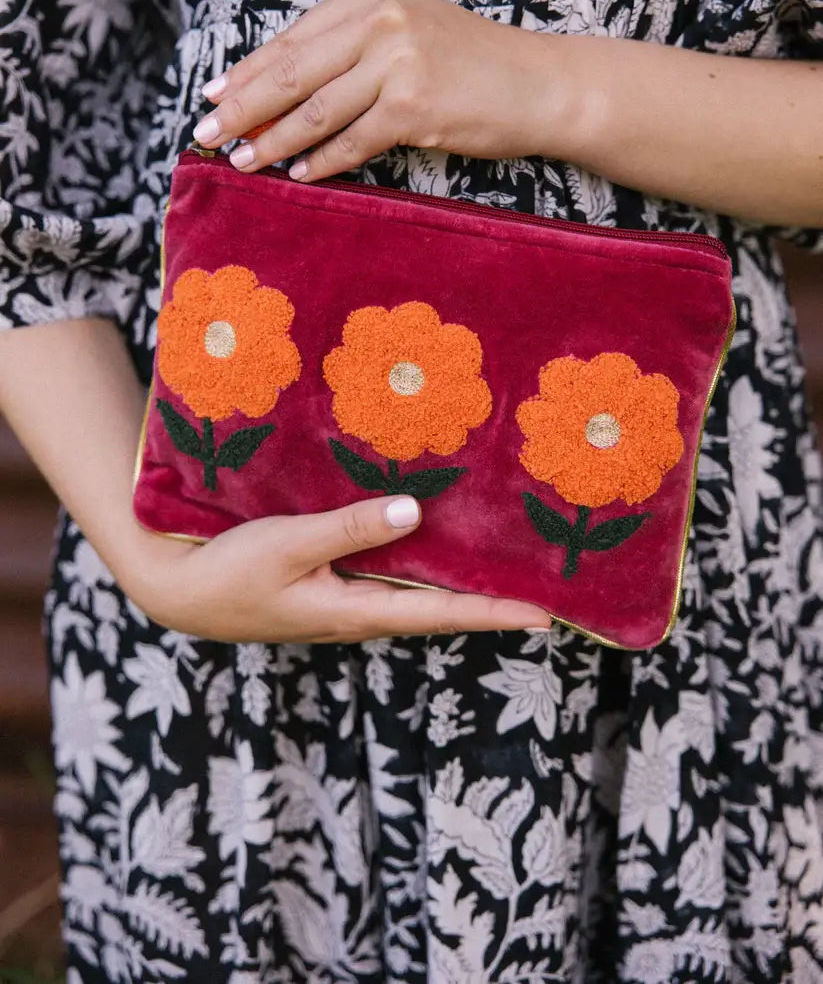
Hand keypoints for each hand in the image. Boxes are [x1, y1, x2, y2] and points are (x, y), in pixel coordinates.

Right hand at [125, 493, 551, 642]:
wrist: (180, 593)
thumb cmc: (230, 572)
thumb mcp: (290, 544)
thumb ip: (350, 528)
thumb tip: (413, 511)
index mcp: (356, 611)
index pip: (440, 614)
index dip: (493, 612)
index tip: (545, 615)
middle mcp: (361, 612)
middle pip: (438, 608)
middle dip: (489, 600)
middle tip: (543, 589)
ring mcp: (346, 602)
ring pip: (416, 592)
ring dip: (458, 584)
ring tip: (504, 566)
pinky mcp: (331, 587)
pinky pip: (389, 578)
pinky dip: (420, 566)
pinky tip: (431, 543)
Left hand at [192, 0, 554, 180]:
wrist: (539, 84)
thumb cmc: (471, 65)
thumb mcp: (406, 33)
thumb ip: (349, 49)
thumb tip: (279, 90)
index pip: (293, 39)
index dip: (247, 72)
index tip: (213, 97)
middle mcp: (380, 19)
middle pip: (291, 71)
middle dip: (242, 108)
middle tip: (205, 135)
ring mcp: (398, 60)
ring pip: (315, 110)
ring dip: (272, 141)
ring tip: (242, 161)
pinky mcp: (414, 105)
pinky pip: (351, 141)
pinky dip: (320, 162)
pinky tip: (297, 175)